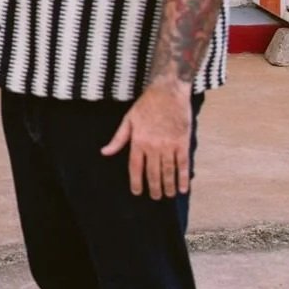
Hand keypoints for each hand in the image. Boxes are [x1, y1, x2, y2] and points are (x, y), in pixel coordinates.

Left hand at [101, 82, 192, 198]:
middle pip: (153, 172)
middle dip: (154, 188)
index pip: (135, 167)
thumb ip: (118, 138)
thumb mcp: (128, 119)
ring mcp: (169, 144)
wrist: (168, 91)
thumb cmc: (146, 104)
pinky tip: (183, 188)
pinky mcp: (182, 142)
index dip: (136, 182)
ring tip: (168, 195)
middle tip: (156, 197)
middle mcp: (153, 146)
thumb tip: (105, 152)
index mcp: (138, 141)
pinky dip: (183, 177)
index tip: (137, 192)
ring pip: (168, 171)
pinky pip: (183, 164)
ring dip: (169, 185)